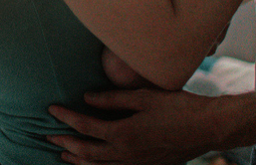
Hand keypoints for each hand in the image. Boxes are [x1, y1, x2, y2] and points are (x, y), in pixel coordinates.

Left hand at [47, 89, 224, 164]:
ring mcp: (136, 164)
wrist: (208, 128)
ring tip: (63, 154)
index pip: (85, 127)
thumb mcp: (143, 97)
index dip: (66, 118)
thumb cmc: (178, 108)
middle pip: (86, 152)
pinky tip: (93, 164)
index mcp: (123, 134)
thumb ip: (112, 99)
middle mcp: (126, 154)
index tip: (51, 110)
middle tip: (48, 135)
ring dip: (78, 160)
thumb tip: (87, 97)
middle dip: (65, 142)